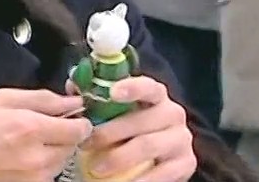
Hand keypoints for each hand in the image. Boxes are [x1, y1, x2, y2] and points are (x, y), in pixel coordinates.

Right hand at [0, 88, 92, 181]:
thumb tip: (69, 100)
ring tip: (26, 139)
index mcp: (30, 128)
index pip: (79, 127)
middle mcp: (36, 157)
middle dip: (64, 132)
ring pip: (63, 159)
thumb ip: (41, 98)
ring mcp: (34, 178)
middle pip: (74, 144)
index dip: (78, 117)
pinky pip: (49, 173)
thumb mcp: (2, 98)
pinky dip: (42, 163)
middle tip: (44, 124)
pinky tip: (21, 154)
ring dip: (54, 148)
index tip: (72, 112)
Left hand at [76, 76, 196, 181]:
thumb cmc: (132, 123)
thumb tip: (73, 85)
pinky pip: (162, 174)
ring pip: (148, 146)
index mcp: (156, 94)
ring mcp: (181, 139)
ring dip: (118, 158)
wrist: (162, 151)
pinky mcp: (186, 164)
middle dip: (109, 133)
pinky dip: (139, 180)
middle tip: (85, 144)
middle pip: (141, 121)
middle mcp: (173, 113)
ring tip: (96, 168)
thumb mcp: (118, 108)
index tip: (112, 92)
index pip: (148, 86)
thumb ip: (97, 95)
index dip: (131, 87)